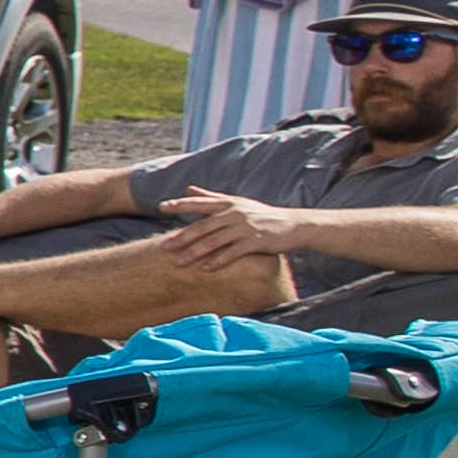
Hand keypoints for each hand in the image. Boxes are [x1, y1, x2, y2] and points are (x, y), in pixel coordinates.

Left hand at [160, 187, 306, 261]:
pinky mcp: (256, 241)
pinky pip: (233, 253)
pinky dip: (218, 261)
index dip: (181, 204)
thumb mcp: (237, 203)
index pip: (200, 202)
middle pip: (203, 226)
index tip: (162, 207)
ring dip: (194, 253)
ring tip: (178, 263)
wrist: (295, 225)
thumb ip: (211, 197)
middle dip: (182, 237)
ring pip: (214, 241)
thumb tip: (187, 188)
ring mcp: (245, 227)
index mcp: (229, 203)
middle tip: (163, 247)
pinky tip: (205, 268)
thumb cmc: (262, 215)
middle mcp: (235, 213)